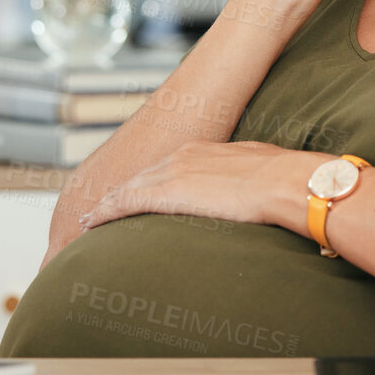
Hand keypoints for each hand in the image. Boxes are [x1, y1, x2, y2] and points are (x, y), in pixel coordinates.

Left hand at [74, 140, 326, 234]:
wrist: (286, 181)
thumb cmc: (286, 181)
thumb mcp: (261, 173)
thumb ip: (246, 182)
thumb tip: (255, 195)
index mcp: (203, 151)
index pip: (164, 168)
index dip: (145, 183)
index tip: (133, 193)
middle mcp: (182, 156)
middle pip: (140, 177)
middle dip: (119, 193)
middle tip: (98, 209)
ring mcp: (172, 172)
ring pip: (127, 189)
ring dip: (106, 205)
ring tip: (88, 220)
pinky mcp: (167, 192)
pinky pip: (125, 202)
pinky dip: (105, 212)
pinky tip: (91, 223)